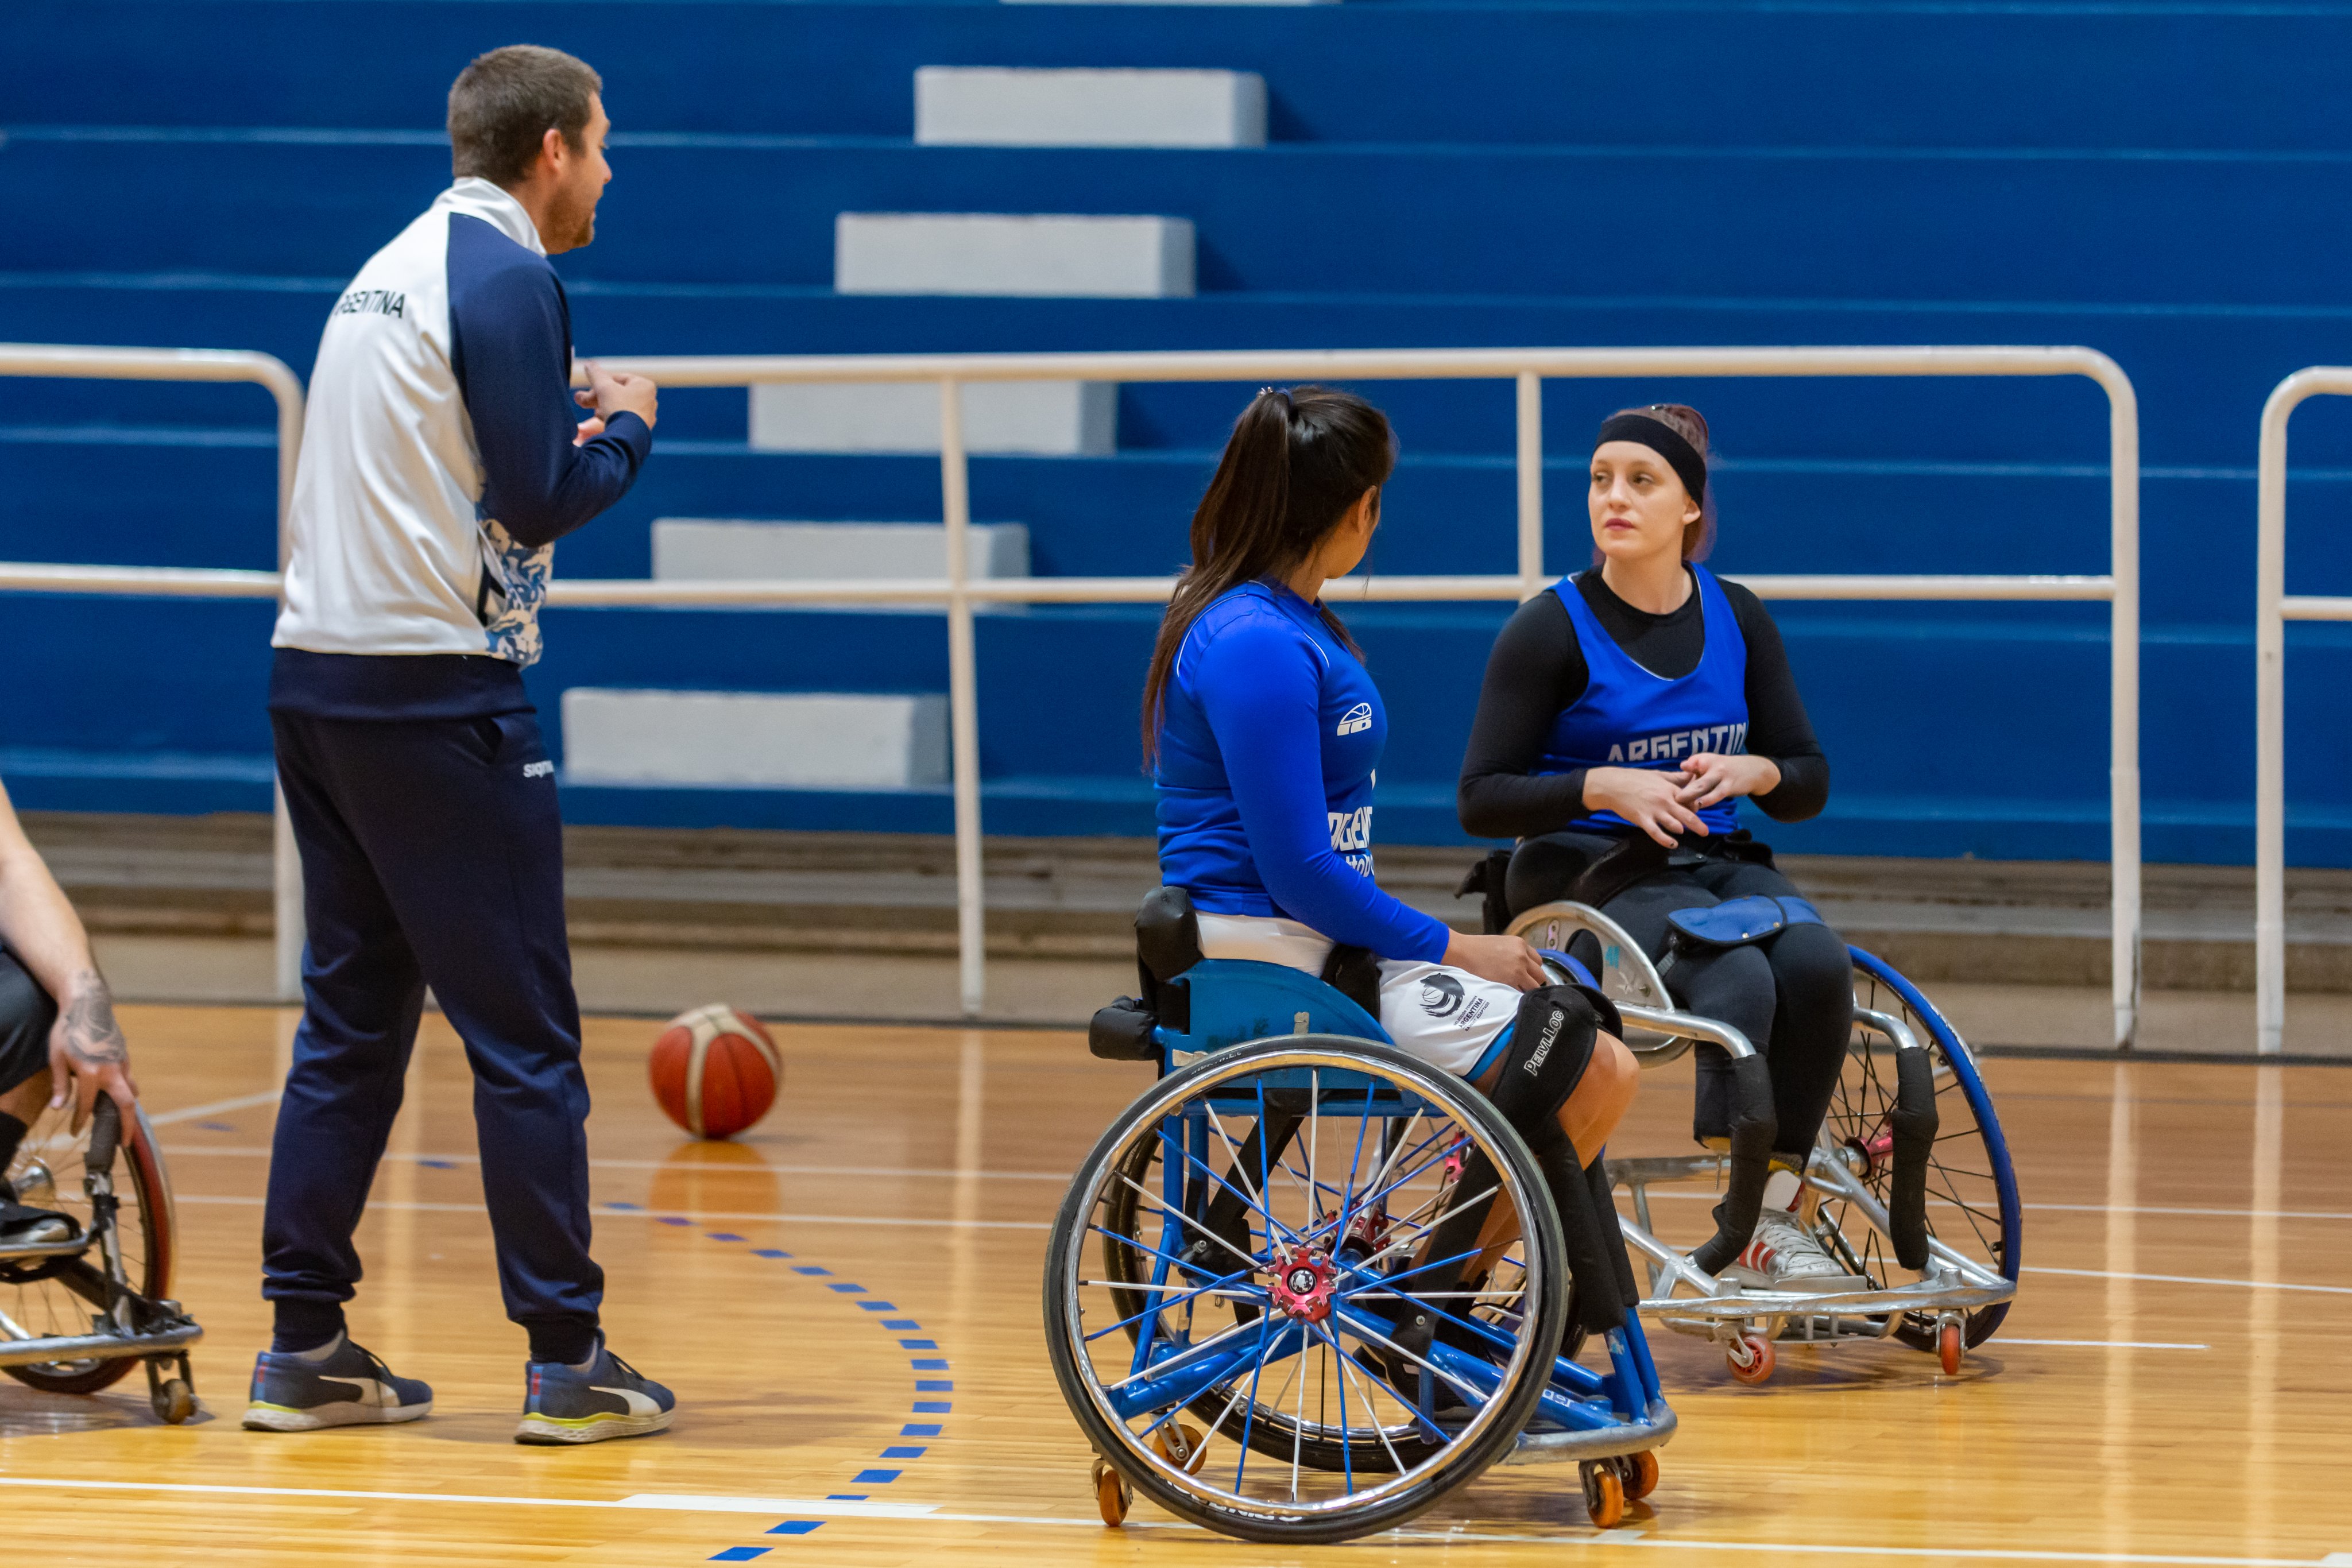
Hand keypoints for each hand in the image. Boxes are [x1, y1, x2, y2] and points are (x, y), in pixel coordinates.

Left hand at [47, 970, 136, 1133]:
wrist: (88, 1004)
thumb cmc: (68, 1030)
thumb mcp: (56, 1058)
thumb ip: (60, 1084)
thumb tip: (59, 1108)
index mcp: (91, 1074)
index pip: (87, 1106)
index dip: (79, 1122)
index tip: (74, 1132)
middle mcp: (111, 1071)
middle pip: (127, 1105)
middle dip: (128, 1127)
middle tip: (125, 1143)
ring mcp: (122, 1063)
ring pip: (131, 1090)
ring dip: (127, 1107)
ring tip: (123, 1121)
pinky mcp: (125, 1055)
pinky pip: (128, 1078)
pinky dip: (125, 1089)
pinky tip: (116, 1092)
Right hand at [574, 360, 657, 440]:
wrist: (627, 437)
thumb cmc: (618, 408)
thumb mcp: (604, 387)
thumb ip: (595, 374)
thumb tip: (588, 364)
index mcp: (644, 385)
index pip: (618, 378)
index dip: (600, 383)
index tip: (590, 390)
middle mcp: (649, 400)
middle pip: (617, 394)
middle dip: (597, 397)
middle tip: (580, 400)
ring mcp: (646, 416)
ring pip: (618, 407)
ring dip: (602, 408)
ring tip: (596, 414)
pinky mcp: (640, 430)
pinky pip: (623, 420)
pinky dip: (611, 418)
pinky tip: (602, 422)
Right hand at [1443, 931, 1546, 991]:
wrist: (1464, 952)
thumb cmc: (1478, 947)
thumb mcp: (1502, 943)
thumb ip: (1516, 952)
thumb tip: (1523, 966)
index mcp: (1521, 944)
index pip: (1538, 961)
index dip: (1532, 969)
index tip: (1527, 974)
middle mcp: (1523, 956)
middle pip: (1540, 974)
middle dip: (1533, 980)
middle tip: (1523, 984)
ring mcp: (1518, 970)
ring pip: (1535, 986)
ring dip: (1528, 989)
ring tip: (1517, 990)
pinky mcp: (1510, 982)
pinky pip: (1522, 992)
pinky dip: (1518, 994)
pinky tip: (1510, 993)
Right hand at [1583, 765, 1708, 847]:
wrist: (1612, 785)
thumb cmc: (1634, 778)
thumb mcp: (1658, 774)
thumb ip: (1676, 777)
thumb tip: (1692, 776)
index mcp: (1669, 789)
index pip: (1690, 800)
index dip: (1695, 807)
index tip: (1695, 810)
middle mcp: (1665, 801)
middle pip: (1687, 815)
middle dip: (1698, 825)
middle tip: (1706, 832)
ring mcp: (1654, 811)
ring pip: (1674, 825)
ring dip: (1681, 830)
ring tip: (1683, 833)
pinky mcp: (1643, 820)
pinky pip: (1657, 833)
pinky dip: (1666, 840)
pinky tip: (1672, 844)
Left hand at [1675, 753, 1780, 811]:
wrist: (1752, 769)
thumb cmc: (1725, 768)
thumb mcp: (1710, 763)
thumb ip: (1695, 767)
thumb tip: (1681, 766)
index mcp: (1704, 760)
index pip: (1688, 767)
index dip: (1677, 778)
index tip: (1664, 787)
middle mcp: (1712, 767)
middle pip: (1695, 780)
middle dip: (1684, 791)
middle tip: (1672, 798)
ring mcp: (1722, 777)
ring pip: (1705, 788)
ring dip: (1694, 797)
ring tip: (1683, 804)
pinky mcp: (1730, 787)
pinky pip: (1717, 795)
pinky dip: (1708, 800)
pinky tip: (1700, 805)